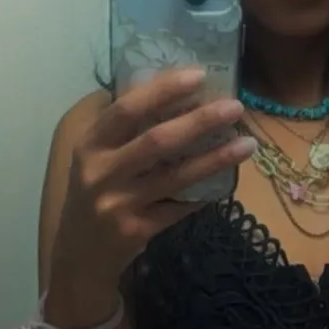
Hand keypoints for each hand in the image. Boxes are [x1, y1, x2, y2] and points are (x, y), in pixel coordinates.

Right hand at [51, 68, 255, 290]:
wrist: (78, 254)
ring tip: (249, 144)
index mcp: (90, 144)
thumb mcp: (97, 156)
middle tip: (235, 106)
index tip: (199, 75)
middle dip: (200, 121)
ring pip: (176, 177)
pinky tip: (228, 181)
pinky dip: (205, 193)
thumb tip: (180, 93)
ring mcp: (118, 204)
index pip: (126, 109)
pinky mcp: (136, 231)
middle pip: (157, 141)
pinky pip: (180, 208)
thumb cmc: (95, 192)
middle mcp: (101, 173)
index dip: (162, 90)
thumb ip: (127, 129)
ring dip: (216, 158)